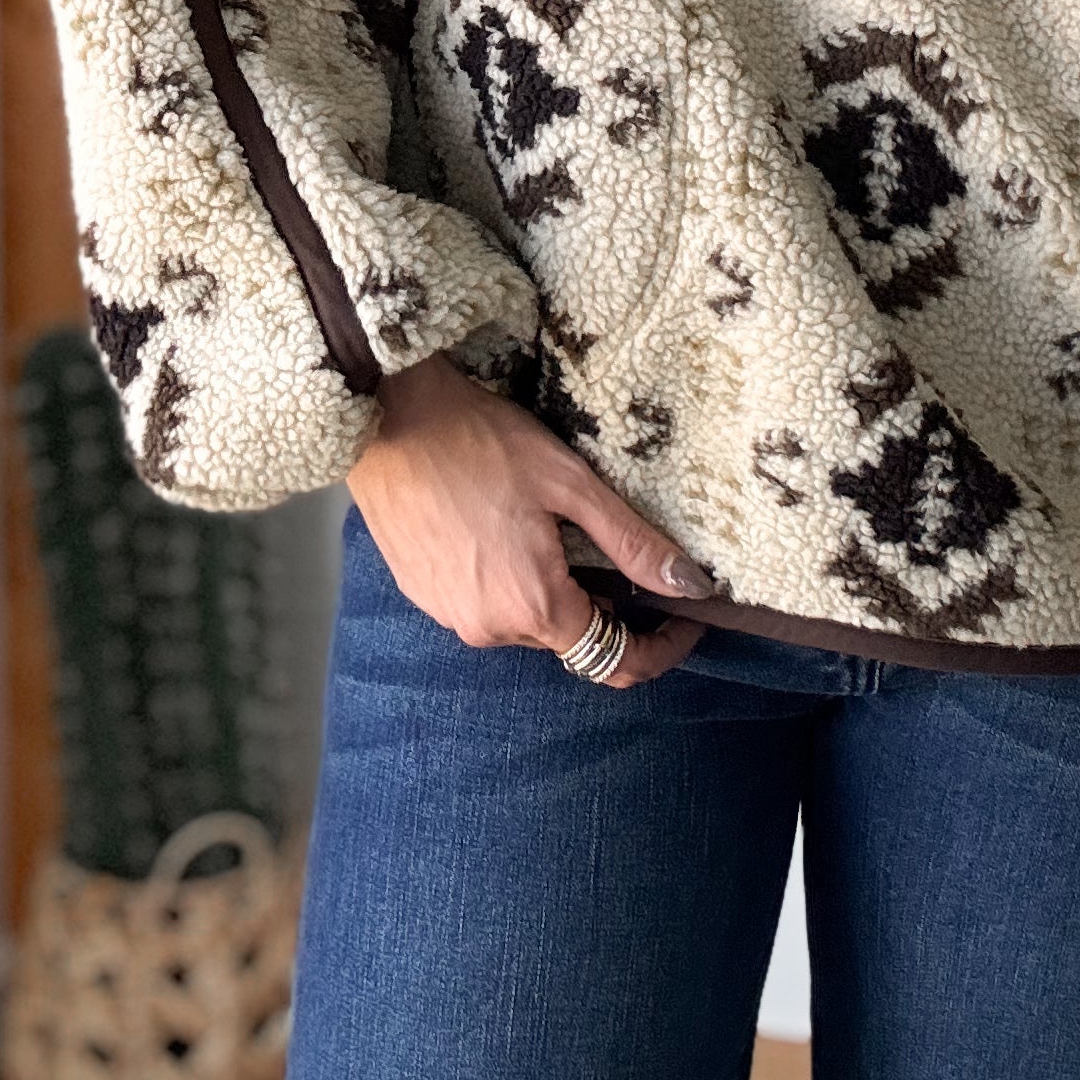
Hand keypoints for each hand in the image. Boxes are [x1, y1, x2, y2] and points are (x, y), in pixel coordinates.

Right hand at [347, 353, 715, 688]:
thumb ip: (633, 544)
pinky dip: (508, 579)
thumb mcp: (571, 483)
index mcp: (535, 606)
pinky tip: (503, 527)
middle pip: (571, 638)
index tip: (686, 616)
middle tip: (610, 544)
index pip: (617, 661)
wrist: (387, 418)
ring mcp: (451, 615)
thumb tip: (691, 586)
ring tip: (548, 525)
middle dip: (602, 603)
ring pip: (526, 620)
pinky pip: (485, 603)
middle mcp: (491, 628)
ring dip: (550, 588)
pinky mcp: (425, 595)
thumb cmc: (480, 441)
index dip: (661, 647)